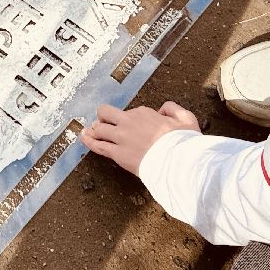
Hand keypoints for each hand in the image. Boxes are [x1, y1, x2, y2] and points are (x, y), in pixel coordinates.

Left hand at [80, 101, 201, 175]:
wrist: (177, 161)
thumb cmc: (183, 142)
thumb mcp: (186, 118)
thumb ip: (173, 108)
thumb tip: (162, 109)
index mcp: (144, 113)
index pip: (132, 113)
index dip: (134, 120)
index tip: (137, 129)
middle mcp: (129, 122)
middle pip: (106, 113)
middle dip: (104, 116)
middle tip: (104, 123)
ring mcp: (121, 137)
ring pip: (99, 128)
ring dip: (95, 129)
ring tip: (90, 131)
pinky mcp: (117, 154)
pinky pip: (98, 146)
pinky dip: (89, 141)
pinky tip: (83, 138)